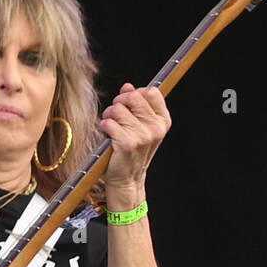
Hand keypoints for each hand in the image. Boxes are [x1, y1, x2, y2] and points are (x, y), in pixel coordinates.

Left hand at [98, 83, 170, 201]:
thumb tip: (127, 86)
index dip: (135, 94)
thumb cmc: (131, 150)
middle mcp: (155, 128)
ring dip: (109, 116)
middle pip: (132, 96)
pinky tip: (107, 136)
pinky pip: (109, 122)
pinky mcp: (127, 144)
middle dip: (119, 103)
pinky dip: (104, 127)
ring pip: (118, 109)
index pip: (151, 92)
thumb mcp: (140, 126)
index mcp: (162, 121)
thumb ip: (136, 104)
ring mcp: (143, 137)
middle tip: (116, 117)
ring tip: (111, 128)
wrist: (127, 179)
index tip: (129, 105)